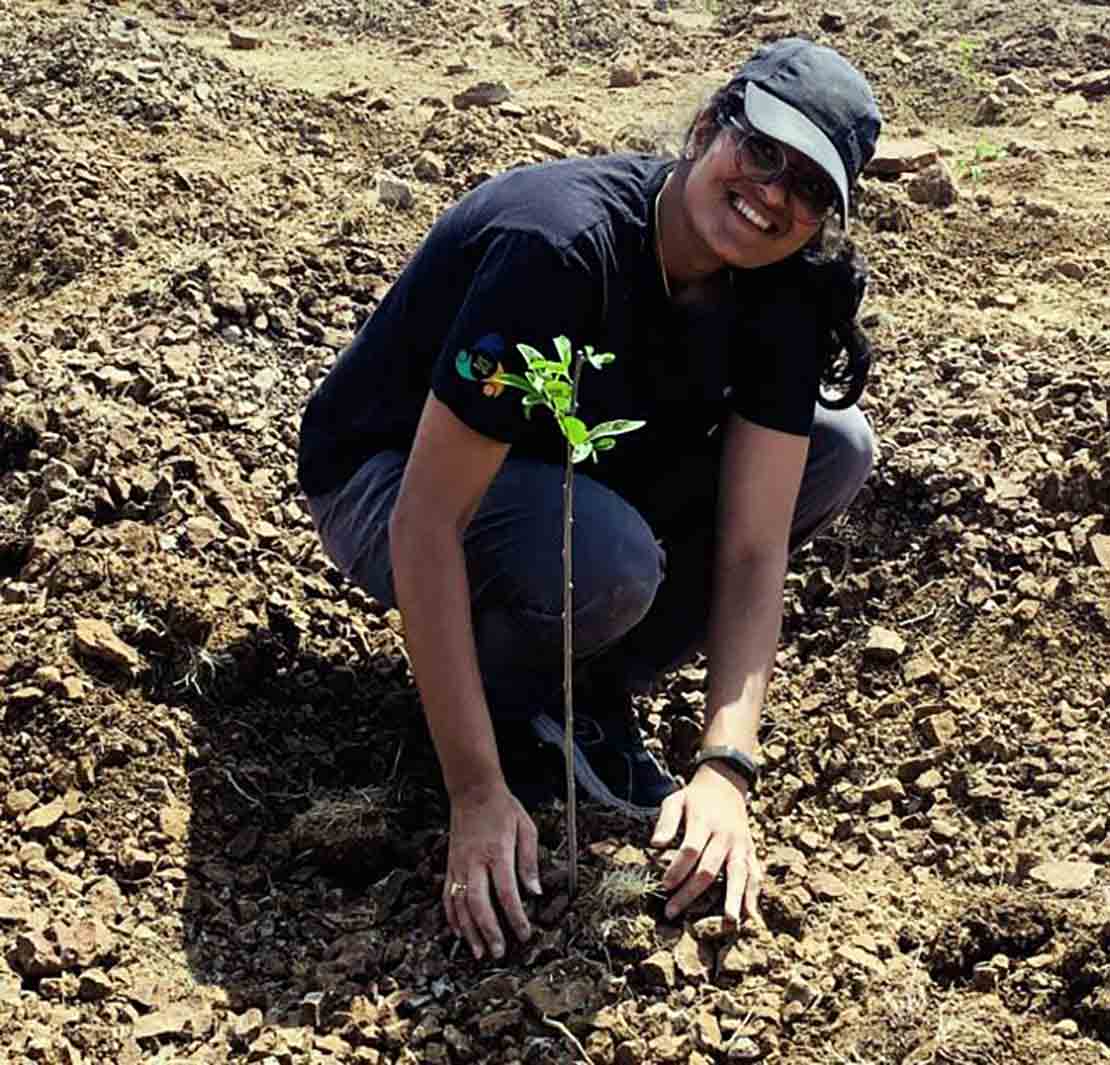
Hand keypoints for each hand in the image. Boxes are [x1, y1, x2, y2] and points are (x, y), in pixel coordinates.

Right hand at [443, 780, 541, 959]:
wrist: (472, 790)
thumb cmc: (502, 808)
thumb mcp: (526, 828)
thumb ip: (529, 861)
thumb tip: (536, 892)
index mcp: (497, 852)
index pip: (506, 892)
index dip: (515, 917)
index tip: (524, 934)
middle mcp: (475, 861)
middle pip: (478, 904)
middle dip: (488, 931)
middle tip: (499, 952)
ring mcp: (459, 864)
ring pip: (459, 904)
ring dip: (469, 931)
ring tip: (479, 952)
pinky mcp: (450, 864)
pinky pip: (448, 895)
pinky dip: (452, 917)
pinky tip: (458, 932)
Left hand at [650, 763, 763, 925]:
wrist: (726, 786)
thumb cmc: (695, 798)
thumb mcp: (676, 800)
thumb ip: (666, 822)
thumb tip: (655, 844)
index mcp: (704, 821)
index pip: (690, 850)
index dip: (677, 869)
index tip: (664, 886)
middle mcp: (725, 835)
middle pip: (709, 868)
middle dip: (690, 892)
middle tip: (671, 911)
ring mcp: (741, 845)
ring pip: (738, 874)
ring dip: (733, 899)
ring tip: (729, 922)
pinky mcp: (751, 852)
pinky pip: (755, 875)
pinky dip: (753, 895)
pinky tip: (750, 915)